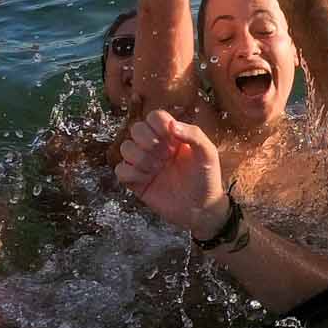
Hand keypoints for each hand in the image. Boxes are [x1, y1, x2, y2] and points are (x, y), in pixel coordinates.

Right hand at [115, 109, 227, 233]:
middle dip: (148, 142)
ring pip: (125, 147)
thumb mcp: (208, 153)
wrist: (201, 210)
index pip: (154, 117)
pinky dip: (131, 174)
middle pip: (136, 129)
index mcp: (172, 136)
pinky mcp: (136, 181)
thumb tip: (171, 124)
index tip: (171, 139)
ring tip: (157, 169)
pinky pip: (120, 170)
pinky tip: (146, 179)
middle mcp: (156, 147)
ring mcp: (144, 163)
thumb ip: (194, 134)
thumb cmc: (206, 179)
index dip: (158, 125)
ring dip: (140, 158)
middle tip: (165, 157)